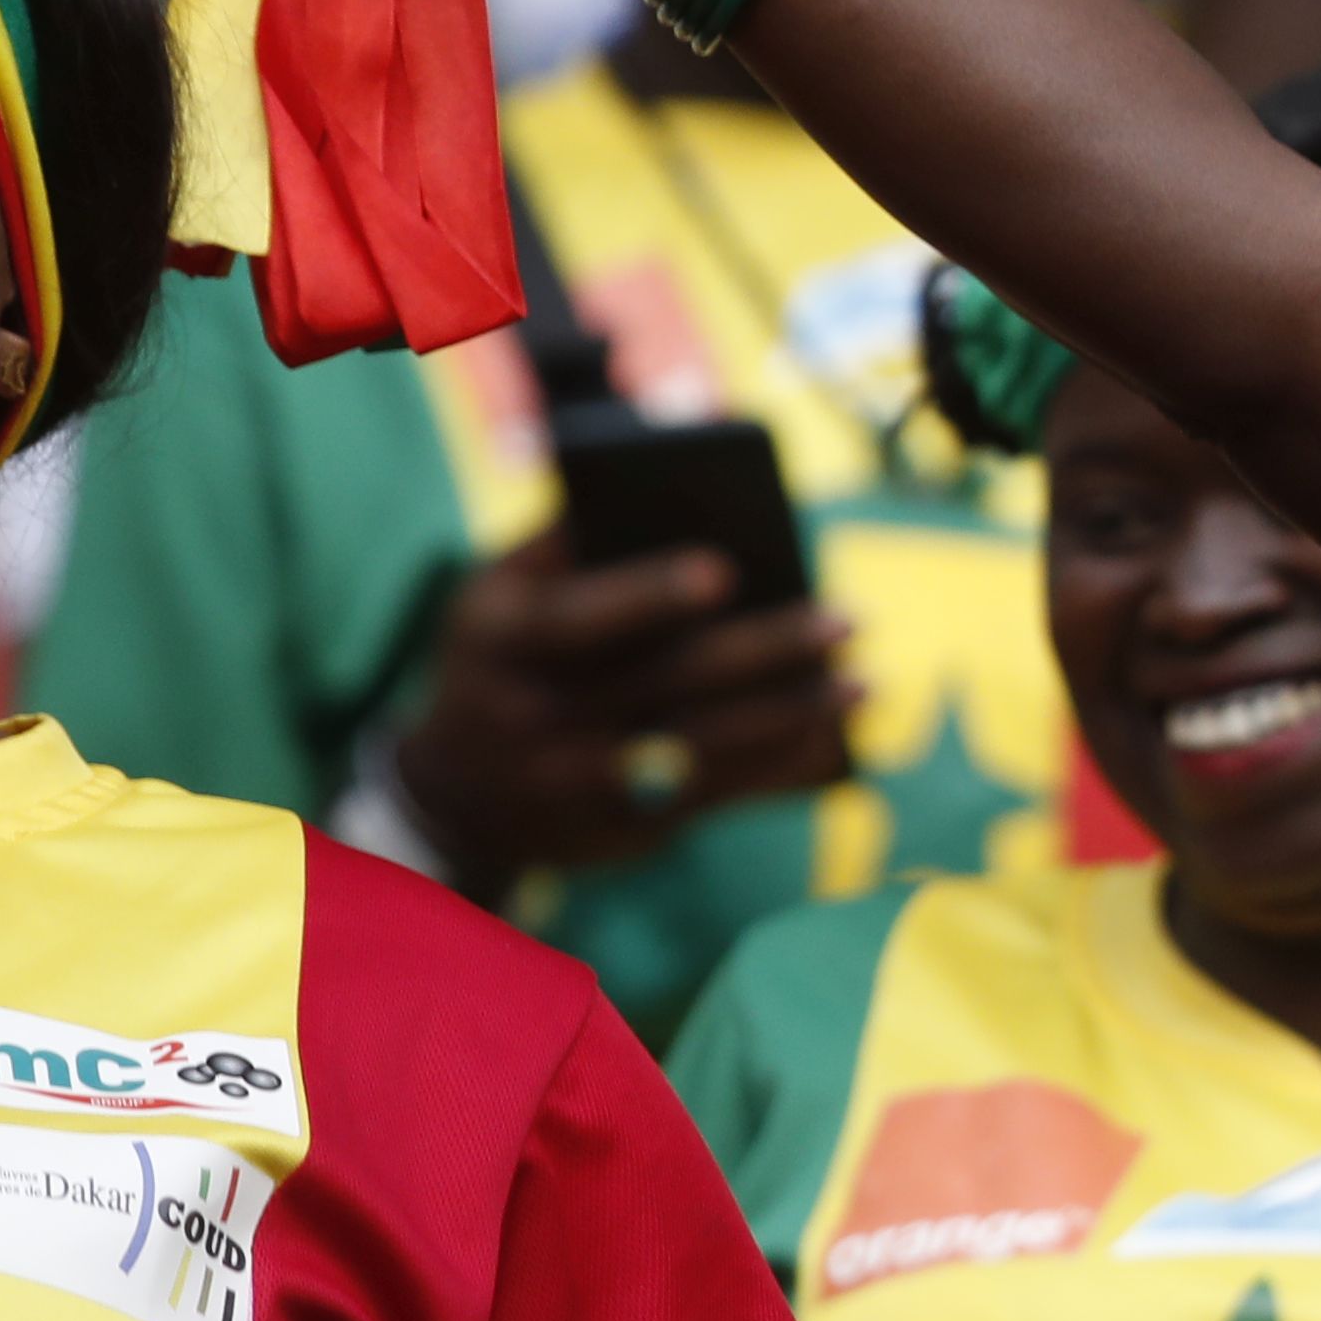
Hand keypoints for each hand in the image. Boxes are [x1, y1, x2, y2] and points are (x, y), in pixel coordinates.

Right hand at [392, 532, 857, 892]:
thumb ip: (564, 541)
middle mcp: (532, 718)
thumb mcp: (496, 594)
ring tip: (862, 683)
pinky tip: (831, 734)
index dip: (647, 595)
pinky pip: (714, 795)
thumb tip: (663, 493)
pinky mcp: (622, 827)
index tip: (724, 570)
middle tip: (845, 620)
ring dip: (791, 715)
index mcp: (498, 643)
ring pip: (702, 747)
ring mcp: (578, 783)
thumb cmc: (499, 658)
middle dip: (764, 650)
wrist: (458, 796)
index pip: (578, 619)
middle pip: (664, 681)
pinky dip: (778, 766)